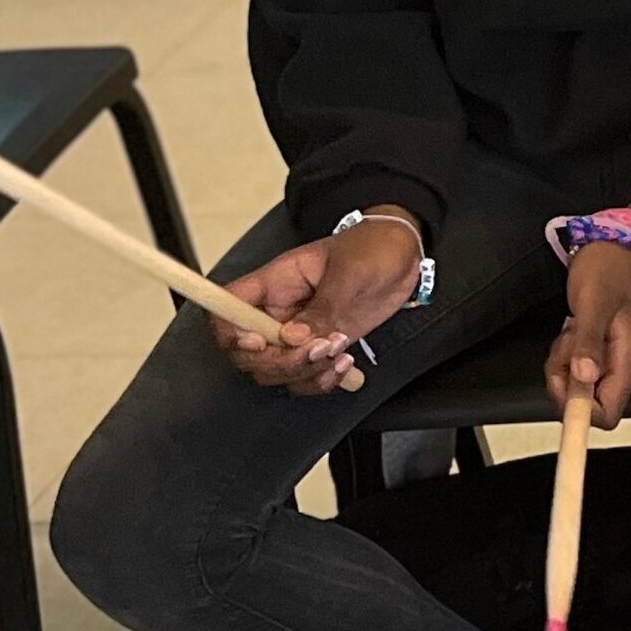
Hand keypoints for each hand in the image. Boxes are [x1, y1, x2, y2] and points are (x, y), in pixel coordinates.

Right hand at [217, 221, 412, 393]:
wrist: (403, 256)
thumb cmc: (372, 249)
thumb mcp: (350, 273)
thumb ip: (323, 308)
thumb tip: (295, 338)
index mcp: (275, 283)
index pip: (228, 308)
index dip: (231, 332)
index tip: (259, 342)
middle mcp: (278, 311)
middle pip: (248, 352)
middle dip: (280, 361)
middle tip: (320, 347)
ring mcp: (298, 332)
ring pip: (275, 371)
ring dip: (304, 372)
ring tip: (340, 352)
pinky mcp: (319, 347)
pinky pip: (304, 378)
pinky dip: (321, 381)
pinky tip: (345, 366)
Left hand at [546, 244, 630, 429]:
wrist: (624, 249)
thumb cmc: (610, 270)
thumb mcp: (592, 303)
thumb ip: (588, 343)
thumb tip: (584, 379)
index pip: (608, 413)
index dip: (579, 408)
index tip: (561, 380)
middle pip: (589, 401)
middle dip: (566, 376)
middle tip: (568, 337)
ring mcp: (624, 364)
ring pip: (582, 387)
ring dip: (566, 362)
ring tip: (574, 328)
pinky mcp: (615, 358)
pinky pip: (583, 373)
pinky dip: (572, 356)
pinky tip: (577, 331)